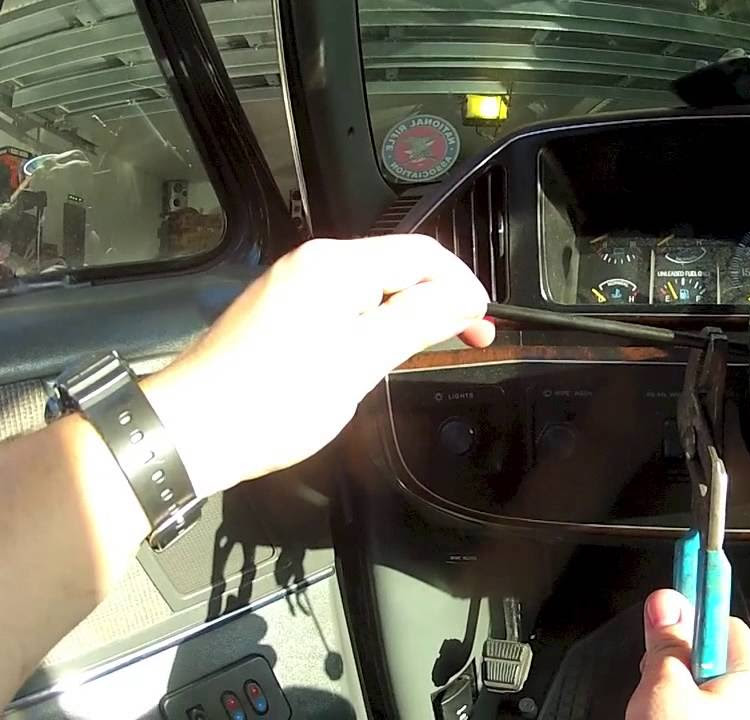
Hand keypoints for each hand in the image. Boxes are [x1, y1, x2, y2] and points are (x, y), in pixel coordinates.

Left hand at [141, 235, 493, 496]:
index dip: (463, 285)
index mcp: (334, 266)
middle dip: (439, 298)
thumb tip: (465, 295)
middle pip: (397, 266)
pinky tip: (380, 353)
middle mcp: (311, 264)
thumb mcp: (361, 361)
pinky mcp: (279, 313)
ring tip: (430, 349)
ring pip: (371, 287)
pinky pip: (343, 304)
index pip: (422, 253)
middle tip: (468, 339)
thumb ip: (419, 320)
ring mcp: (292, 287)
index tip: (483, 324)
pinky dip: (374, 322)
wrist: (190, 432)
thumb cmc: (272, 401)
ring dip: (408, 312)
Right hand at [626, 589, 749, 718]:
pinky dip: (685, 718)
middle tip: (653, 687)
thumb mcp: (667, 693)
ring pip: (704, 695)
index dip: (686, 610)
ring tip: (659, 718)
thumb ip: (666, 646)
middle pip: (708, 660)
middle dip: (677, 670)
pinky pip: (707, 717)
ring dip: (677, 701)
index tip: (673, 575)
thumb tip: (666, 604)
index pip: (718, 619)